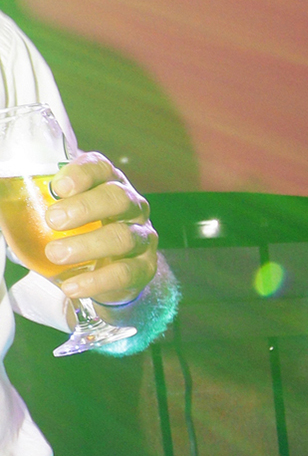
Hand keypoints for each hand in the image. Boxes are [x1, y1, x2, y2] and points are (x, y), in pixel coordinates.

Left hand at [41, 154, 158, 306]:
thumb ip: (34, 202)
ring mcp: (142, 236)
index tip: (58, 187)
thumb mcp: (60, 213)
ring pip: (123, 236)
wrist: (109, 272)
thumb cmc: (79, 233)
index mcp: (108, 183)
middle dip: (85, 207)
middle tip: (53, 220)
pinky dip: (97, 281)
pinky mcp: (145, 267)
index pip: (101, 168)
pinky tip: (72, 286)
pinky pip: (126, 273)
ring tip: (55, 254)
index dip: (82, 174)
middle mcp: (131, 205)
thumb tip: (1, 196)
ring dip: (88, 245)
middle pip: (117, 198)